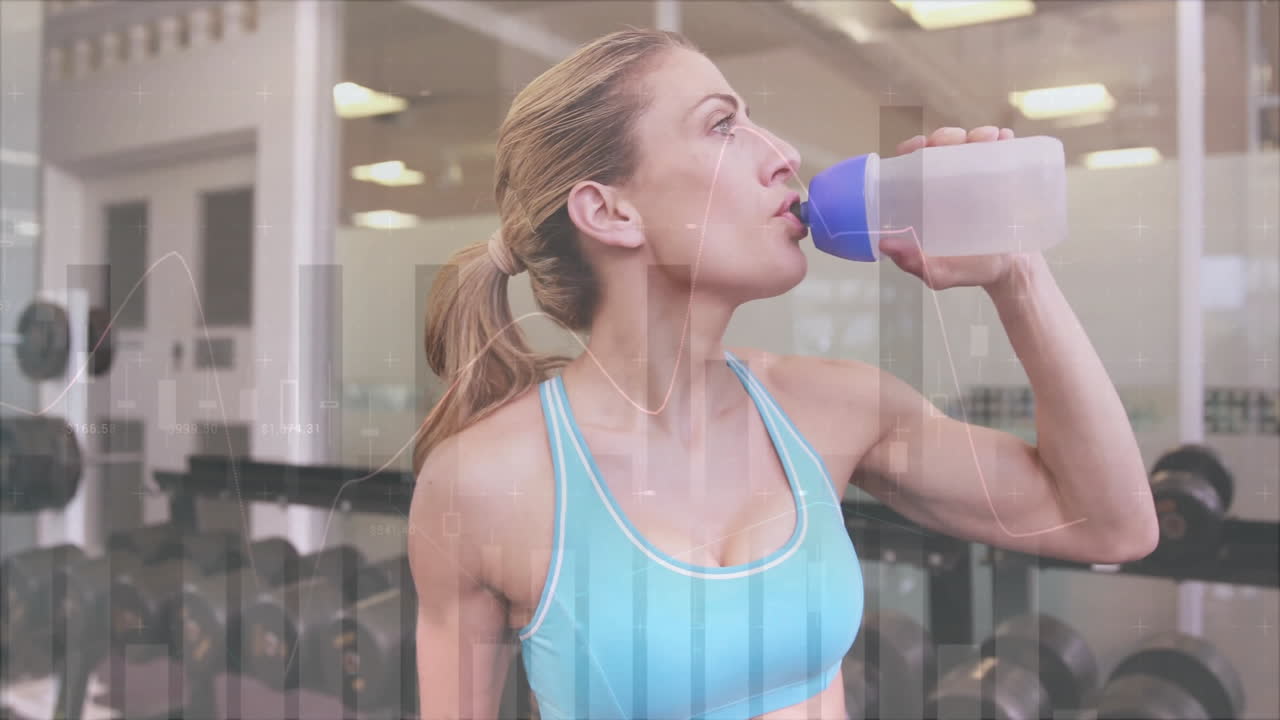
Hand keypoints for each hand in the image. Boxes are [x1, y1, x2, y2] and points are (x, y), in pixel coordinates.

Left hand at [878, 126, 1037, 291]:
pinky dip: (1003, 140)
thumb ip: (914, 263)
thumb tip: (885, 244)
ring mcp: (978, 179)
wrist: (1013, 271)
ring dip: (977, 135)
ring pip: (972, 145)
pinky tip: (1005, 138)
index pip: (914, 165)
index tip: (921, 145)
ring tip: (988, 139)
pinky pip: (1003, 151)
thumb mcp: (938, 272)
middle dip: (947, 137)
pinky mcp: (1005, 178)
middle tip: (958, 142)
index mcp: (928, 200)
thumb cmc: (970, 270)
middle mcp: (950, 184)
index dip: (913, 149)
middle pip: (943, 149)